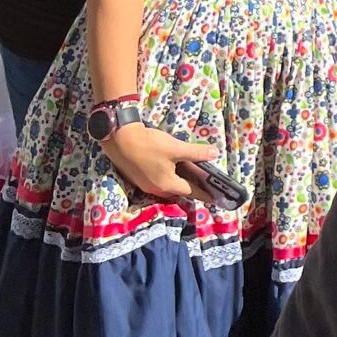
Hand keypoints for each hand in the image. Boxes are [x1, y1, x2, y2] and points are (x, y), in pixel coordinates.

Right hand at [102, 122, 220, 203]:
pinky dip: (170, 177)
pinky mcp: (140, 178)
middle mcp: (157, 190)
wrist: (120, 140)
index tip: (216, 197)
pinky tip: (173, 167)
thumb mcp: (176, 148)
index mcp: (167, 185)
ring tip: (192, 174)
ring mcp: (147, 185)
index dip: (205, 193)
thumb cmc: (149, 145)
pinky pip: (160, 181)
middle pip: (180, 190)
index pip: (192, 192)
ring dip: (180, 182)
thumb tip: (215, 154)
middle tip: (206, 181)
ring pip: (169, 186)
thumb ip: (196, 153)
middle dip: (193, 187)